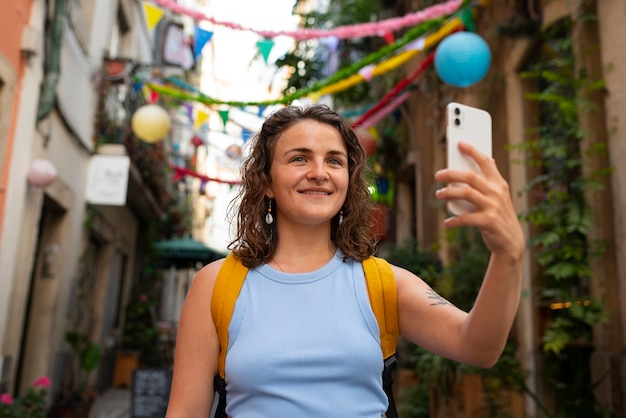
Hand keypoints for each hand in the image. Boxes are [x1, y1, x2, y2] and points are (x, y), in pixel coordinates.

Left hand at [434, 141, 524, 260]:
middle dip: (451, 173)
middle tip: (438, 175)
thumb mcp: (500, 196)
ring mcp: (493, 207)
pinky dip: (453, 221)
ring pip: (466, 194)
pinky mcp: (487, 222)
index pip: (486, 162)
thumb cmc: (499, 216)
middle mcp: (497, 193)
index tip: (460, 143)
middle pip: (470, 177)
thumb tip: (490, 159)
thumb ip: (492, 180)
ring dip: (449, 193)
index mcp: (499, 184)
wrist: (511, 242)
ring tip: (438, 194)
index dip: (473, 151)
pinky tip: (447, 223)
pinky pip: (465, 218)